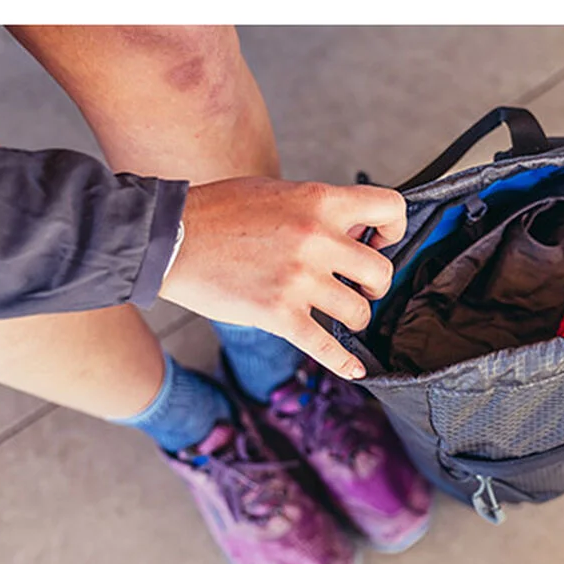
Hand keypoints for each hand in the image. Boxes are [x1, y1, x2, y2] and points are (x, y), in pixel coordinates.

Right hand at [162, 177, 406, 379]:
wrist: (170, 238)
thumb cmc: (219, 212)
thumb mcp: (279, 193)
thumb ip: (318, 211)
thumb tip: (353, 231)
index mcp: (319, 202)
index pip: (390, 208)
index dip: (393, 228)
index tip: (381, 241)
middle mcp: (316, 240)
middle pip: (381, 272)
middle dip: (374, 285)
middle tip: (357, 287)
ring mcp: (299, 280)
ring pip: (360, 312)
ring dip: (354, 316)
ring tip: (338, 312)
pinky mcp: (279, 315)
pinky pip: (326, 348)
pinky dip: (344, 364)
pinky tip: (354, 370)